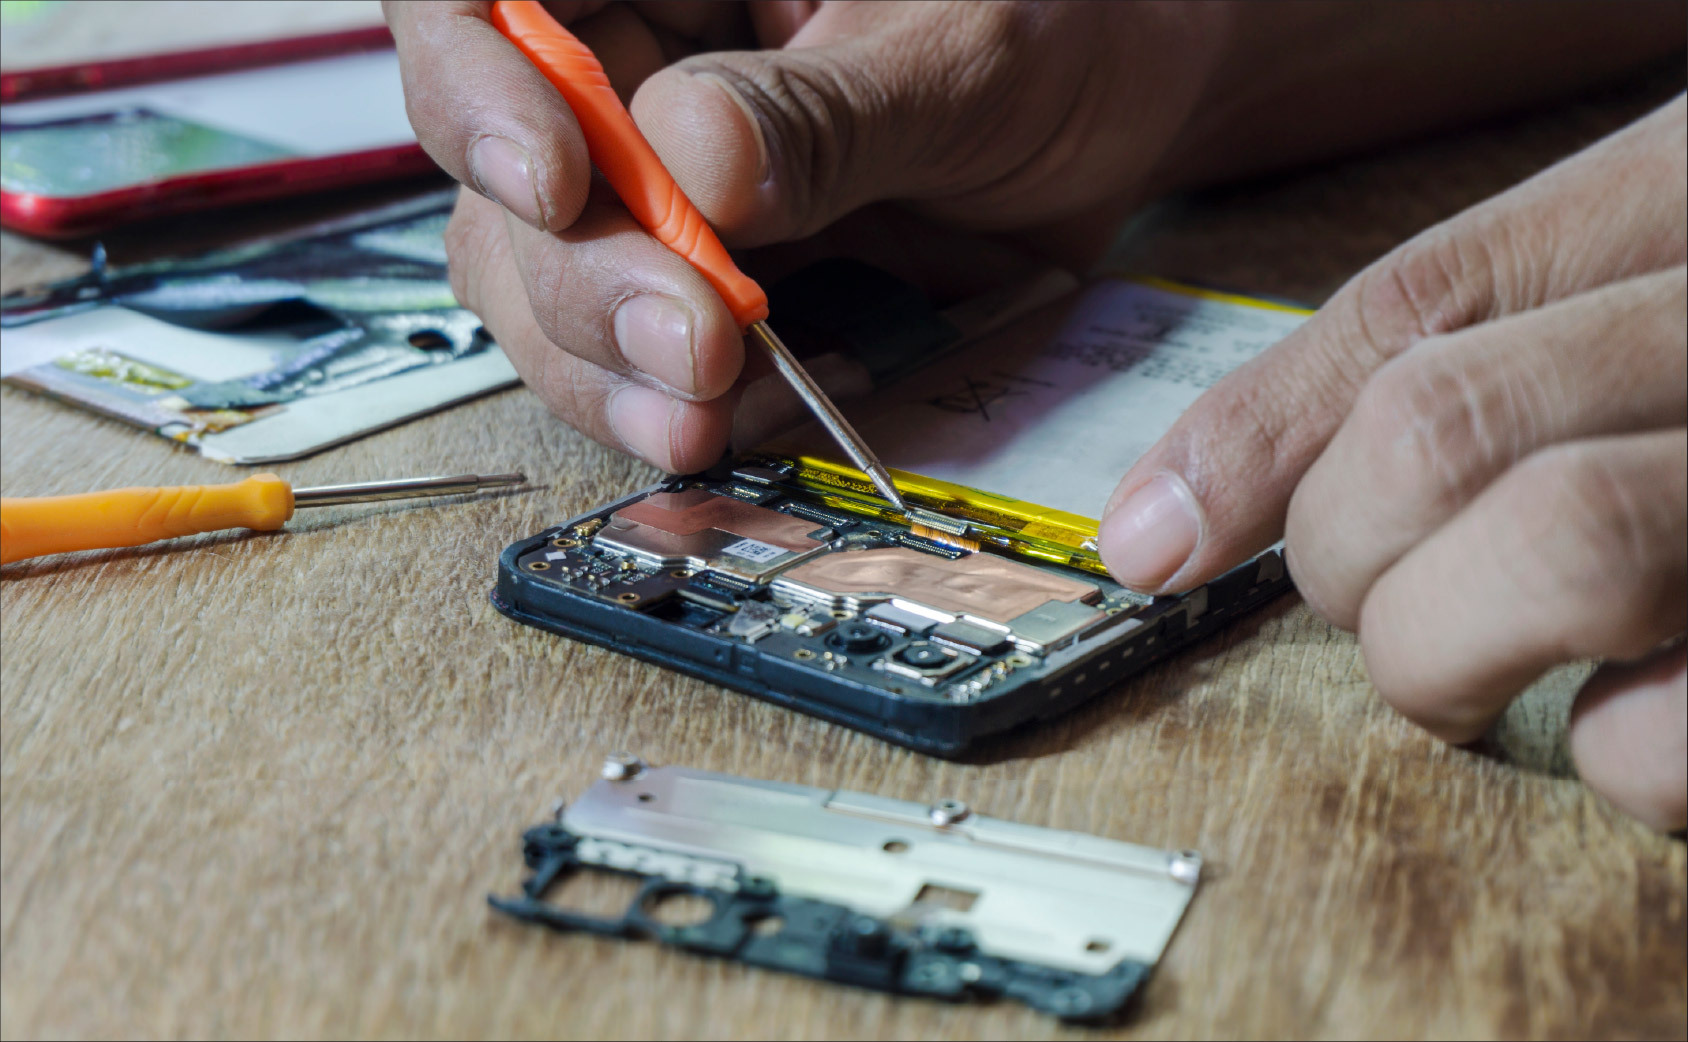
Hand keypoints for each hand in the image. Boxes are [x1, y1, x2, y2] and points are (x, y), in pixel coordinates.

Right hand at [384, 0, 1230, 470]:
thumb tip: (690, 165)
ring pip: (546, 286)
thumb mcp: (961, 49)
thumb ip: (827, 110)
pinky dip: (672, 410)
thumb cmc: (1056, 27)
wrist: (1129, 108)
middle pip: (500, 174)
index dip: (469, 86)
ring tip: (700, 416)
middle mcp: (626, 70)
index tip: (552, 179)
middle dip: (579, 276)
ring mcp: (656, 190)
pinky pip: (634, 363)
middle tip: (688, 341)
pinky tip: (744, 423)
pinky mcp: (703, 288)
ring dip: (606, 370)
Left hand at [1098, 97, 1686, 830]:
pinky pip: (1684, 744)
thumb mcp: (1669, 278)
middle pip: (1446, 434)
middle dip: (1359, 562)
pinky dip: (1629, 765)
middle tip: (1396, 604)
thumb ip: (1480, 355)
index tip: (1155, 540)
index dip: (1250, 443)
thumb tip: (1177, 515)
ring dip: (1455, 652)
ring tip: (1491, 669)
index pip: (1409, 308)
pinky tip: (1644, 726)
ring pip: (1566, 550)